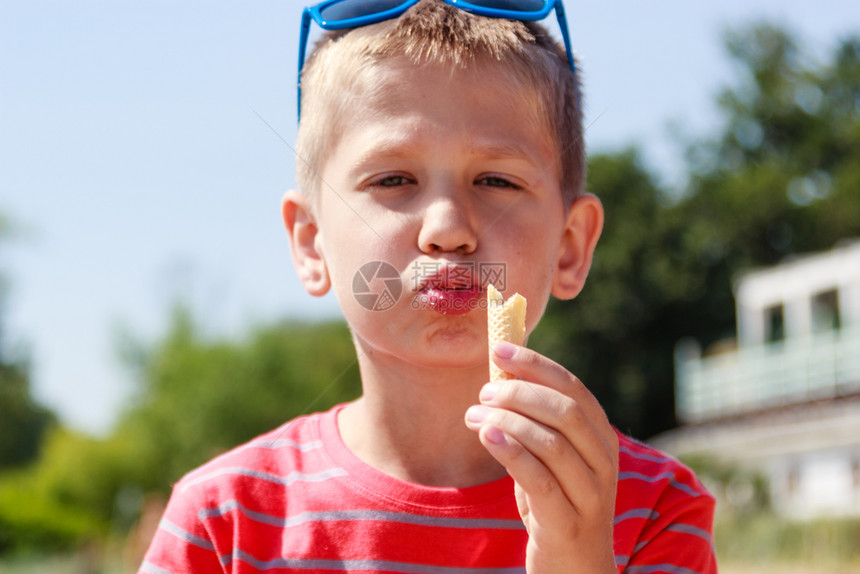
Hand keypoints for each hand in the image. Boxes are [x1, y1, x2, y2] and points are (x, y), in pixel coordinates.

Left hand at [465, 342, 618, 573]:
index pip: (573, 388)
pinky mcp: (567, 523)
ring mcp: (589, 495)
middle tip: (484, 392)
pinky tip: (487, 436)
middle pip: (564, 411)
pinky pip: (539, 479)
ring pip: (551, 442)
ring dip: (507, 420)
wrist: (575, 571)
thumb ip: (537, 424)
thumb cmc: (557, 506)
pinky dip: (512, 452)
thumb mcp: (552, 461)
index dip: (536, 365)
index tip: (500, 349)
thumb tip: (502, 375)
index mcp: (602, 440)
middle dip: (519, 392)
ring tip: (474, 415)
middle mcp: (604, 463)